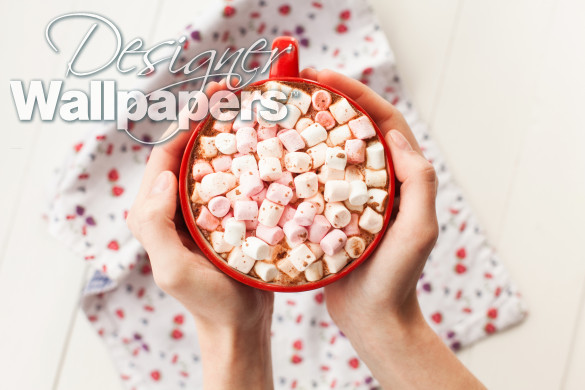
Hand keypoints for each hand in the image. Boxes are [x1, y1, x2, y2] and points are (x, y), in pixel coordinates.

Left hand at [127, 81, 273, 389]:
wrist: (240, 325)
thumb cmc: (207, 302)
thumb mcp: (172, 270)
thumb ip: (155, 224)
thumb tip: (164, 175)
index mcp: (156, 212)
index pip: (166, 155)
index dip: (186, 121)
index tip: (212, 96)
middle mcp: (177, 205)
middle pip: (190, 150)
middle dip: (209, 117)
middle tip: (235, 91)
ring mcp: (204, 209)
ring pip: (214, 161)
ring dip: (230, 133)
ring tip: (253, 108)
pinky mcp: (228, 215)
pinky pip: (234, 179)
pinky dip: (248, 158)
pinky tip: (268, 145)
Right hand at [301, 69, 483, 389]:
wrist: (373, 319)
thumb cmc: (397, 279)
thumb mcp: (418, 230)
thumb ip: (418, 182)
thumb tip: (396, 135)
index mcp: (403, 179)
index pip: (384, 122)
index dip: (358, 95)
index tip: (325, 77)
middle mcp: (379, 182)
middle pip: (356, 129)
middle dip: (331, 101)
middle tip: (299, 84)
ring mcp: (354, 197)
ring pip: (334, 151)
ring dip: (314, 127)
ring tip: (286, 110)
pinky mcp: (332, 213)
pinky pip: (317, 180)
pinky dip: (302, 163)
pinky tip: (279, 156)